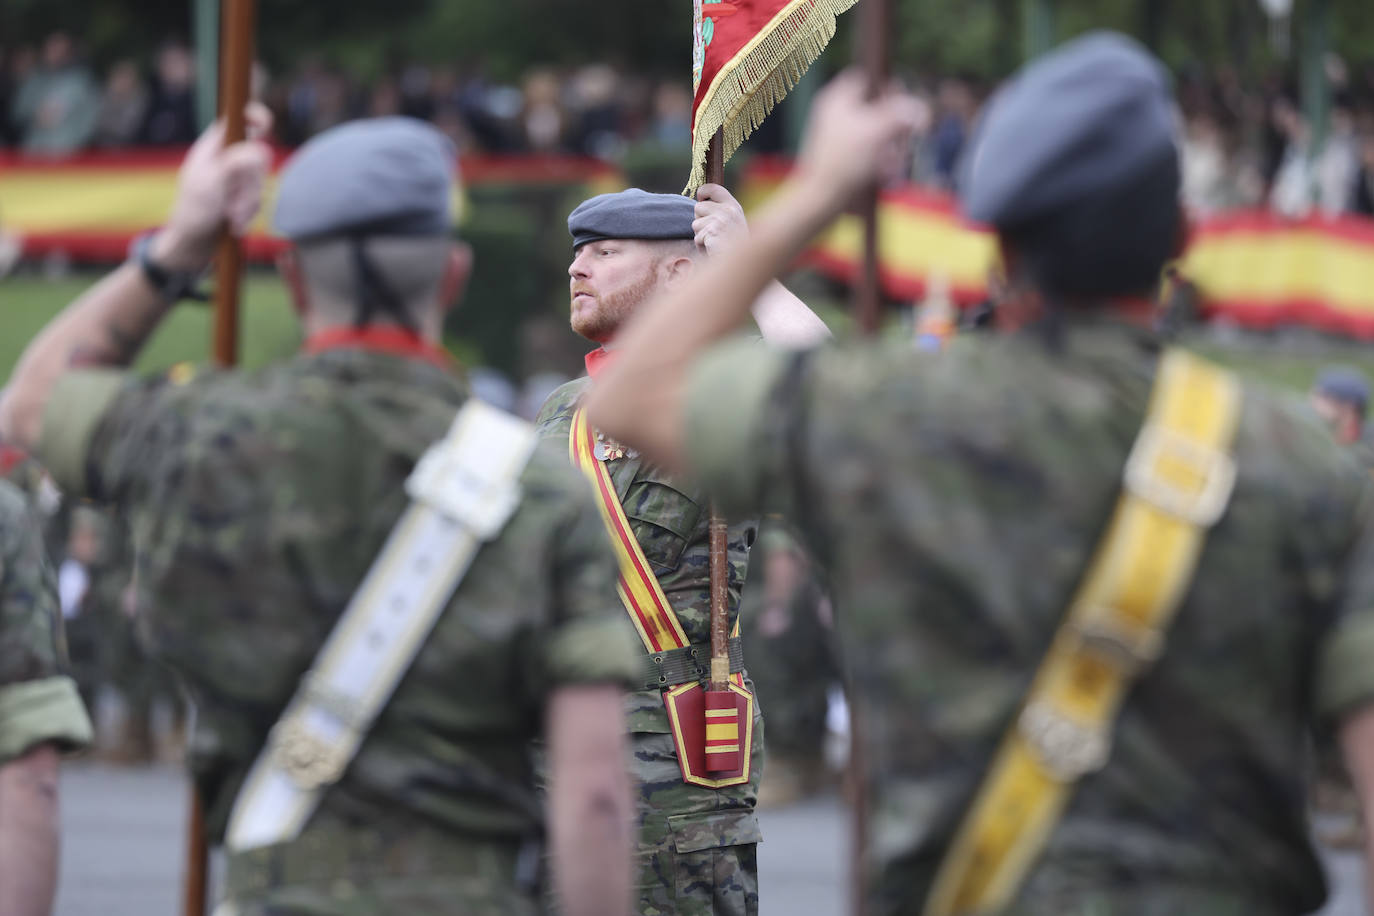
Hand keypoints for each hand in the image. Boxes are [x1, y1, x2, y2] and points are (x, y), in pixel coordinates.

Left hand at [154, 102, 273, 271]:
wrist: (192, 245)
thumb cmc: (194, 211)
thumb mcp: (212, 183)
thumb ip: (236, 162)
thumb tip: (261, 148)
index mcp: (215, 145)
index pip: (239, 117)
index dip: (255, 115)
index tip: (264, 126)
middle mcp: (228, 158)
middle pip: (259, 155)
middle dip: (252, 182)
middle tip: (235, 201)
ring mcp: (237, 178)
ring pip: (261, 180)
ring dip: (248, 203)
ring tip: (231, 217)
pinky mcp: (244, 196)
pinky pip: (261, 199)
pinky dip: (250, 214)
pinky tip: (235, 224)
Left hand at [693, 183, 747, 254]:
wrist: (741, 264)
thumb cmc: (734, 247)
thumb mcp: (731, 224)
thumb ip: (719, 212)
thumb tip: (699, 203)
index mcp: (734, 206)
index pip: (713, 188)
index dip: (703, 192)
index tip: (700, 198)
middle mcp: (728, 210)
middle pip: (698, 207)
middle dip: (700, 220)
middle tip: (712, 232)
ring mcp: (721, 220)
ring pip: (695, 223)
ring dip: (701, 235)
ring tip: (714, 242)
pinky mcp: (712, 231)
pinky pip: (697, 237)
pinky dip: (701, 246)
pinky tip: (713, 249)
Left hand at [794, 70, 928, 208]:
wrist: (821, 200)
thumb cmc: (845, 161)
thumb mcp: (876, 132)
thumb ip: (900, 115)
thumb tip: (921, 109)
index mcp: (837, 99)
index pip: (866, 77)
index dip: (886, 84)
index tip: (902, 97)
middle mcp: (836, 115)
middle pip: (876, 107)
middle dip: (895, 122)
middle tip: (906, 135)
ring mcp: (840, 139)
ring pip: (876, 133)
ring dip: (892, 144)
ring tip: (896, 160)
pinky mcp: (844, 160)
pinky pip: (870, 154)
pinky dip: (882, 161)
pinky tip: (886, 173)